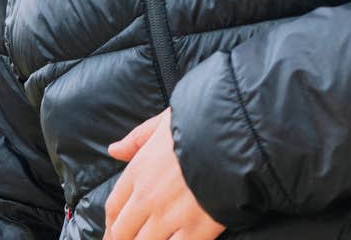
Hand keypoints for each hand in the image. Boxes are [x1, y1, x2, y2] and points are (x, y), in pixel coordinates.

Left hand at [104, 109, 224, 239]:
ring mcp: (170, 217)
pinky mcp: (196, 231)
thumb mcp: (166, 121)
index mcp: (140, 170)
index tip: (113, 231)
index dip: (110, 224)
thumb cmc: (205, 122)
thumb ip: (138, 138)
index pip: (113, 207)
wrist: (239, 136)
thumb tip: (114, 149)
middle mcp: (149, 197)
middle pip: (122, 232)